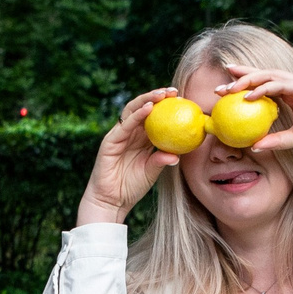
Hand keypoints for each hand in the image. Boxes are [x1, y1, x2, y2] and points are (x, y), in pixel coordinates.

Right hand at [77, 88, 185, 225]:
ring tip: (162, 94)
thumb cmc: (131, 187)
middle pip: (143, 108)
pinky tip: (148, 108)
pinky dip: (136, 115)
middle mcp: (130, 133)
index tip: (182, 100)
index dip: (166, 107)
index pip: (154, 117)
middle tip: (173, 91)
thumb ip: (161, 160)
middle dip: (157, 97)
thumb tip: (178, 155)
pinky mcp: (110, 141)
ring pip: (132, 111)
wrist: (111, 201)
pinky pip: (124, 125)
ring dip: (147, 100)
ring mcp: (119, 135)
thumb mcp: (151, 172)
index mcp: (141, 139)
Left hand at [215, 64, 292, 156]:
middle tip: (217, 88)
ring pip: (269, 76)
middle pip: (261, 76)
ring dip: (247, 81)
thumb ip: (276, 141)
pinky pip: (281, 86)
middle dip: (238, 79)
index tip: (222, 92)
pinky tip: (249, 96)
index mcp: (290, 94)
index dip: (242, 84)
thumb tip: (254, 146)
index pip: (262, 84)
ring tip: (229, 89)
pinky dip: (264, 89)